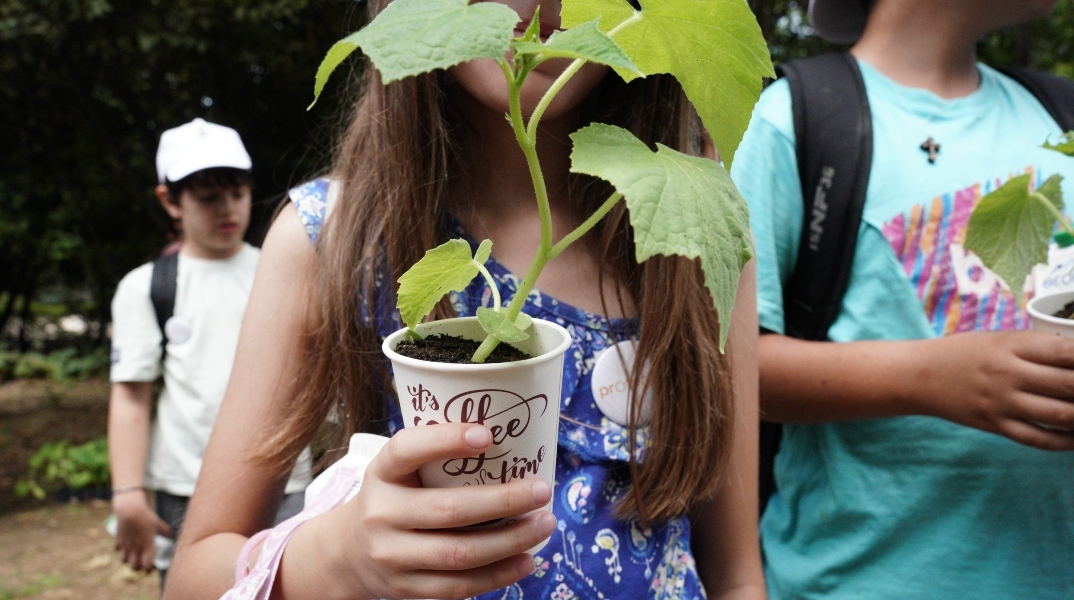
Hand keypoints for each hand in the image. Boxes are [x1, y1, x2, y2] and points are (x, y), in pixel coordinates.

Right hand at [113, 492, 171, 571]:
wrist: (130, 510)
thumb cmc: (146, 517)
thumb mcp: (159, 524)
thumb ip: (166, 532)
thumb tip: (173, 537)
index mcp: (146, 546)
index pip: (146, 566)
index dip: (148, 570)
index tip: (150, 568)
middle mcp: (135, 549)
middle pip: (134, 567)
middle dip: (138, 568)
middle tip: (141, 563)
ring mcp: (125, 545)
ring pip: (124, 561)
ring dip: (129, 560)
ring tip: (133, 555)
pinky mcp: (118, 540)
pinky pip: (117, 550)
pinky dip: (121, 549)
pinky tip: (125, 544)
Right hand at [318, 423, 556, 599]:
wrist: (348, 551)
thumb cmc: (395, 496)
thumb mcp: (400, 470)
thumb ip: (437, 456)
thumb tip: (513, 443)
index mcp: (382, 473)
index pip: (407, 450)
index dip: (446, 440)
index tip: (488, 435)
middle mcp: (382, 513)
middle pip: (449, 510)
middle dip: (504, 501)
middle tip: (542, 490)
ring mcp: (392, 555)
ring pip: (459, 553)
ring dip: (511, 541)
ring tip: (544, 525)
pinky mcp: (406, 587)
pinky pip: (458, 586)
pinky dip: (498, 575)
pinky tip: (526, 560)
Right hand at [919, 331, 1073, 449]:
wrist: (920, 375)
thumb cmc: (964, 352)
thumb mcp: (1000, 339)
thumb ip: (1039, 348)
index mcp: (1011, 345)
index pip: (1067, 352)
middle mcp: (1008, 373)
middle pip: (1070, 385)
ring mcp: (1002, 402)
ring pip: (1061, 415)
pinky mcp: (995, 425)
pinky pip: (1038, 438)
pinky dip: (1064, 441)